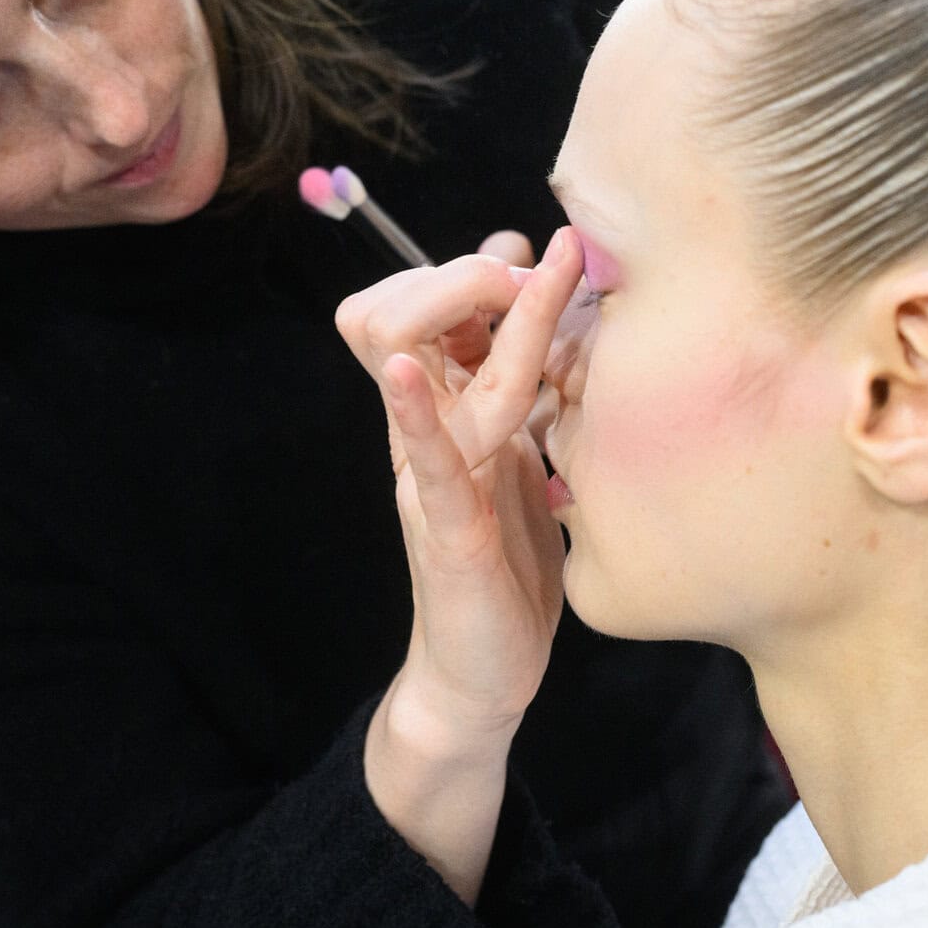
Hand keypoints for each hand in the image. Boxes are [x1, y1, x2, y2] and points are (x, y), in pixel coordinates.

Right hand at [336, 229, 581, 736]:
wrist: (484, 673)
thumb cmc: (508, 561)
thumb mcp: (521, 454)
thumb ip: (518, 382)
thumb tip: (531, 285)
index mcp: (439, 413)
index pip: (416, 307)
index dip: (465, 267)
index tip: (530, 254)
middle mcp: (421, 434)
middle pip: (396, 317)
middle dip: (464, 276)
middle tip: (528, 271)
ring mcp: (428, 476)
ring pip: (414, 364)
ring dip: (462, 308)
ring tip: (514, 278)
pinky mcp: (449, 527)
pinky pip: (428, 459)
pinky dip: (413, 412)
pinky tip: (403, 374)